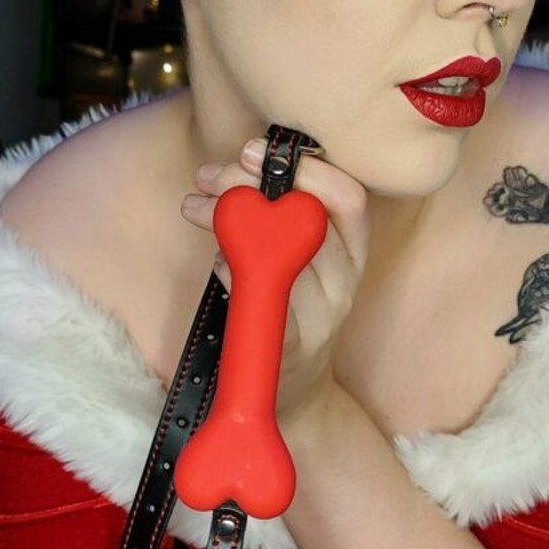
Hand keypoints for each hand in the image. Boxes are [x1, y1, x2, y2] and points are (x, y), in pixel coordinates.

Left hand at [179, 137, 369, 427]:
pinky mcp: (291, 353)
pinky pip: (266, 307)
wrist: (295, 397)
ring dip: (232, 225)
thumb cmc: (290, 313)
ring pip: (287, 260)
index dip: (308, 167)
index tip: (256, 150)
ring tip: (195, 208)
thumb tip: (241, 164)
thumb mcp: (300, 260)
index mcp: (352, 255)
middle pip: (310, 221)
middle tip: (210, 176)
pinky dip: (235, 277)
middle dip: (252, 186)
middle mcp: (344, 285)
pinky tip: (217, 264)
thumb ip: (284, 216)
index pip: (350, 199)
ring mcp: (321, 322)